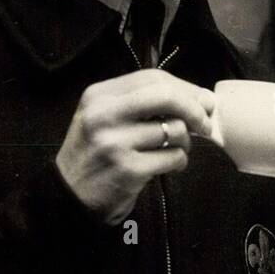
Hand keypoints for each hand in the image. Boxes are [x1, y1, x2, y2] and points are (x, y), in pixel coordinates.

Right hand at [55, 69, 214, 224]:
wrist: (69, 195)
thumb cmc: (96, 152)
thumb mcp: (105, 117)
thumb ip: (143, 102)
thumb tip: (200, 98)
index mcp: (99, 96)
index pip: (153, 78)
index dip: (186, 88)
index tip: (203, 101)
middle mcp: (104, 115)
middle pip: (167, 96)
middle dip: (195, 108)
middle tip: (205, 124)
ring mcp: (115, 143)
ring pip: (176, 130)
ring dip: (186, 142)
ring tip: (175, 149)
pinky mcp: (129, 170)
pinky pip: (175, 157)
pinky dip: (180, 162)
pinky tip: (170, 166)